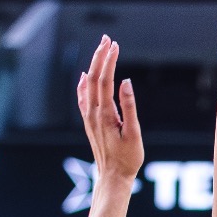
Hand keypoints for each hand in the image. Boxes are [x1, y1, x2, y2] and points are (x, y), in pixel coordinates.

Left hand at [75, 37, 143, 184]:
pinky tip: (84, 76)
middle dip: (100, 57)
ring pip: (89, 86)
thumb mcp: (133, 133)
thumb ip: (129, 106)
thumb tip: (126, 82)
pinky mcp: (89, 122)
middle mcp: (93, 113)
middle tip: (107, 39)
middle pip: (94, 78)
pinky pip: (83, 98)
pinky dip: (83, 84)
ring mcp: (89, 117)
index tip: (115, 45)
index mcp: (105, 113)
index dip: (109, 61)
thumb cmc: (127, 158)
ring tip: (100, 50)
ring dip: (94, 66)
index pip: (105, 80)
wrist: (112, 177)